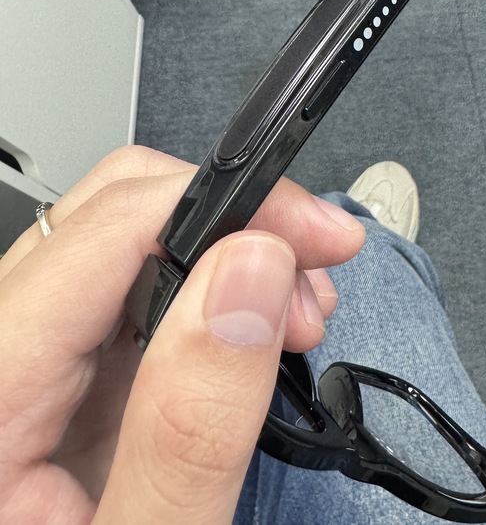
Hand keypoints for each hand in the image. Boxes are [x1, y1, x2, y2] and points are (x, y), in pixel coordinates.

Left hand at [0, 146, 364, 524]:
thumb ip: (190, 422)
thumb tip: (251, 273)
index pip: (110, 228)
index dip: (226, 204)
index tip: (314, 234)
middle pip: (114, 210)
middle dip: (233, 218)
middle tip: (312, 273)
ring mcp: (24, 362)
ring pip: (128, 236)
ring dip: (228, 247)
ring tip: (292, 310)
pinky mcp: (59, 377)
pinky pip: (136, 291)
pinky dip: (208, 289)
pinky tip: (250, 326)